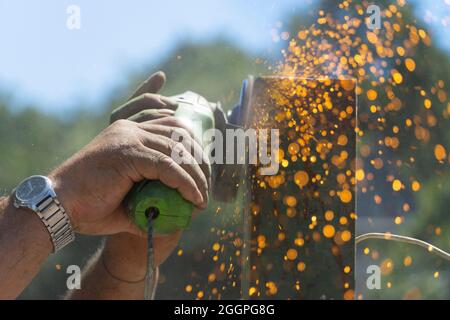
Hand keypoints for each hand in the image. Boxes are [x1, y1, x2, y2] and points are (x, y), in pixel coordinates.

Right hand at [49, 114, 209, 235]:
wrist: (58, 207)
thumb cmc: (90, 206)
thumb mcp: (129, 199)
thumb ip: (154, 199)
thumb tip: (179, 212)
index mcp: (129, 132)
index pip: (173, 127)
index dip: (194, 147)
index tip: (205, 173)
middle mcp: (130, 129)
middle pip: (181, 134)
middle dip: (201, 160)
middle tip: (207, 188)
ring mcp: (128, 138)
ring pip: (178, 149)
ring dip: (197, 174)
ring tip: (202, 198)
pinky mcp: (127, 152)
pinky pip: (168, 166)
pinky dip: (186, 183)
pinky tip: (194, 199)